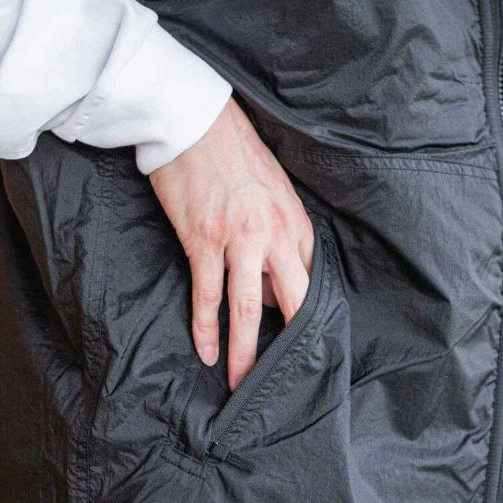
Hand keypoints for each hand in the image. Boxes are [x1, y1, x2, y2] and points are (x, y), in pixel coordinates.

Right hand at [150, 98, 313, 390]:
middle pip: (289, 302)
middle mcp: (273, 236)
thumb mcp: (276, 191)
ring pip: (246, 308)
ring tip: (241, 381)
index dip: (303, 318)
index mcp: (296, 223)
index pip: (308, 283)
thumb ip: (281, 236)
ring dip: (244, 351)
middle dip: (287, 346)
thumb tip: (271, 284)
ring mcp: (237, 240)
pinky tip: (207, 352)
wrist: (195, 120)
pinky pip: (206, 295)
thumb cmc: (236, 153)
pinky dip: (206, 328)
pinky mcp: (202, 241)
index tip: (299, 347)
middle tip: (284, 380)